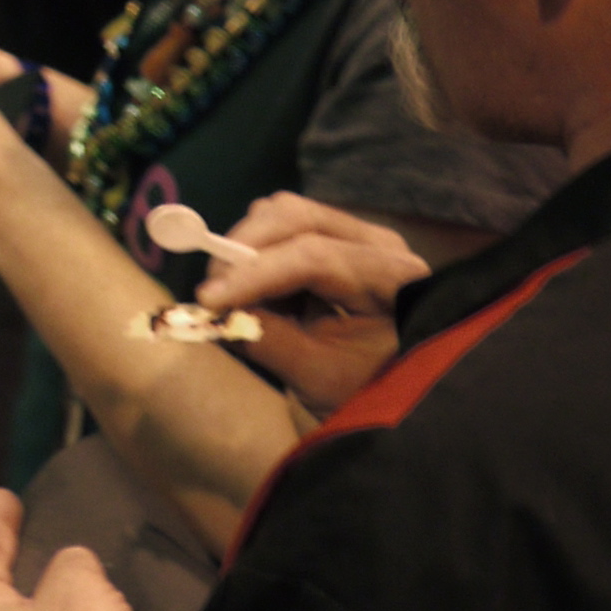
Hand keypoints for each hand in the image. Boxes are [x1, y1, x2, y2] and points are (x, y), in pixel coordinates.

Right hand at [191, 191, 426, 414]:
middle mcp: (377, 241)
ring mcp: (357, 236)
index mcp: (392, 276)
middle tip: (211, 290)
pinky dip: (258, 256)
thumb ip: (266, 338)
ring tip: (237, 297)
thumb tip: (215, 313)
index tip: (208, 300)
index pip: (312, 255)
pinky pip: (285, 229)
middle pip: (294, 216)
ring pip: (284, 215)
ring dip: (248, 250)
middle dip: (242, 247)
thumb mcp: (316, 374)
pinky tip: (257, 293)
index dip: (253, 273)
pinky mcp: (338, 240)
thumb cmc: (369, 389)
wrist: (402, 396)